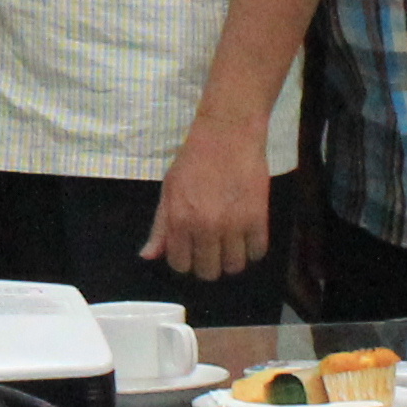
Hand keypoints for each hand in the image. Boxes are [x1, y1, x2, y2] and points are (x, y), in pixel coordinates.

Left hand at [146, 111, 274, 283]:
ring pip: (234, 266)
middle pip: (208, 271)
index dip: (185, 261)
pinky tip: (247, 236)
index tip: (191, 252)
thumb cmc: (194, 159)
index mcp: (180, 219)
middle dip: (208, 264)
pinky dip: (252, 249)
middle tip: (212, 248)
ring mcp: (234, 224)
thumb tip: (149, 256)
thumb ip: (160, 226)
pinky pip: (257, 252)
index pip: (180, 264)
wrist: (227, 134)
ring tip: (231, 243)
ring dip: (231, 259)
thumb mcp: (169, 190)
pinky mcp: (258, 218)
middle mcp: (206, 227)